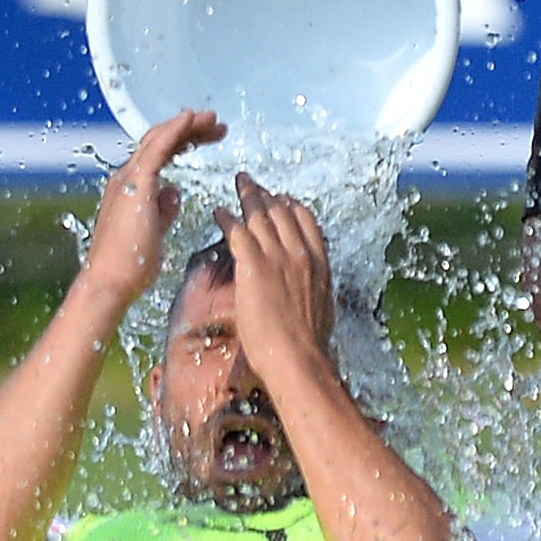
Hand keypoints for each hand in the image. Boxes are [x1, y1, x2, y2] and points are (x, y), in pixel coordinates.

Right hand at [80, 109, 225, 306]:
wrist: (109, 281)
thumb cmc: (130, 266)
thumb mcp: (155, 231)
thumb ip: (162, 209)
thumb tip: (172, 193)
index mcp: (131, 188)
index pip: (159, 154)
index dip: (183, 141)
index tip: (205, 137)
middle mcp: (126, 178)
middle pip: (160, 142)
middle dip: (190, 130)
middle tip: (215, 124)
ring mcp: (129, 179)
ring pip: (160, 139)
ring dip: (188, 126)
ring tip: (212, 119)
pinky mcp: (136, 184)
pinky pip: (158, 148)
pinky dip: (175, 130)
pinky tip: (191, 118)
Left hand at [215, 173, 335, 369]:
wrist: (297, 356)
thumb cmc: (310, 343)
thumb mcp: (322, 306)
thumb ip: (314, 288)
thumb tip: (311, 289)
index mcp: (318, 262)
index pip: (305, 220)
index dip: (291, 205)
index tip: (282, 198)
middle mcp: (300, 253)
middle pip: (281, 211)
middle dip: (266, 193)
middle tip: (254, 183)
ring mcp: (277, 257)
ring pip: (260, 215)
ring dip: (248, 196)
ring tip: (239, 183)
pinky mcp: (254, 266)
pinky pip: (238, 232)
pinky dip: (227, 219)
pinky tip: (218, 212)